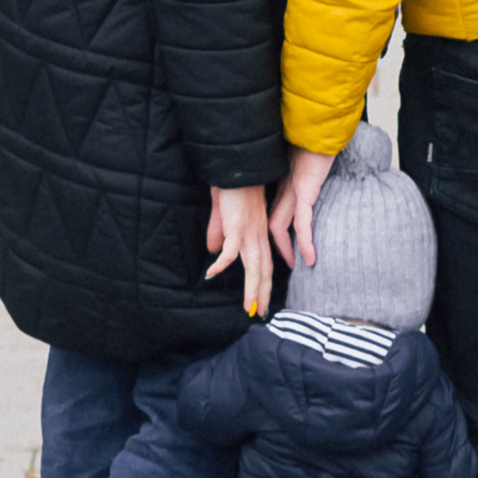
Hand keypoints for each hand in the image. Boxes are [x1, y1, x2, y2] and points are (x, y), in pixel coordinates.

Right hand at [207, 183, 274, 318]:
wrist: (238, 165)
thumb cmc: (232, 185)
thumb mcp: (225, 212)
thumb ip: (220, 231)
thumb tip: (212, 251)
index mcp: (258, 231)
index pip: (265, 262)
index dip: (264, 282)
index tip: (262, 300)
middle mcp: (258, 234)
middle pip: (263, 269)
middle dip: (262, 293)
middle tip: (260, 313)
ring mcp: (248, 231)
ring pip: (253, 266)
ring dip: (251, 288)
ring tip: (249, 308)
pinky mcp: (236, 225)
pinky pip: (230, 250)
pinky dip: (222, 264)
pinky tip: (212, 273)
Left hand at [269, 145, 335, 269]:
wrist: (321, 124)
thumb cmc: (317, 137)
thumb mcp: (308, 158)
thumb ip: (308, 169)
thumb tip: (313, 175)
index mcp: (285, 181)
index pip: (273, 211)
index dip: (273, 231)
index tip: (280, 245)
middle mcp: (285, 188)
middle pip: (273, 222)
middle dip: (277, 245)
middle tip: (286, 263)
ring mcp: (294, 190)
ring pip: (281, 226)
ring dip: (288, 249)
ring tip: (296, 266)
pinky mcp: (305, 190)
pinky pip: (302, 222)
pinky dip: (305, 242)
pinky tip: (310, 257)